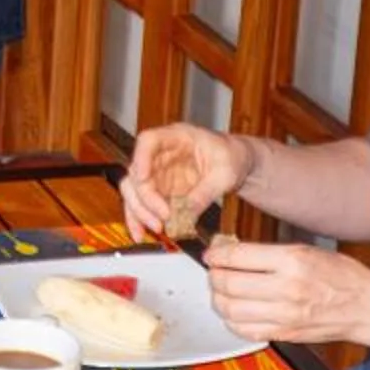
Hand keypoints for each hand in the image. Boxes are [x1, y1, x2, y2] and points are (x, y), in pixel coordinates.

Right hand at [120, 124, 248, 240]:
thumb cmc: (232, 156)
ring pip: (133, 191)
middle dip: (144, 199)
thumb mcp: (225, 173)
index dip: (140, 159)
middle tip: (162, 218)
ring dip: (139, 212)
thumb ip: (205, 192)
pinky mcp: (160, 191)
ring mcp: (158, 173)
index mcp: (177, 137)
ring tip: (156, 229)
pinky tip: (142, 233)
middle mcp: (161, 154)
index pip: (148, 141)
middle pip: (136, 172)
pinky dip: (140, 219)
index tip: (142, 179)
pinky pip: (142, 205)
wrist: (236, 162)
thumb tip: (187, 214)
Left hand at [200, 237, 369, 344]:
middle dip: (213, 276)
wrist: (366, 307)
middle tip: (214, 272)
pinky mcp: (285, 334)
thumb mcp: (307, 250)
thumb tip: (232, 251)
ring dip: (218, 299)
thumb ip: (269, 252)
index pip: (238, 256)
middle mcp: (287, 288)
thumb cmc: (341, 275)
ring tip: (221, 292)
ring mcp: (285, 315)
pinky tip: (235, 312)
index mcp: (293, 261)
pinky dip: (231, 322)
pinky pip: (245, 331)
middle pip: (229, 284)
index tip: (212, 254)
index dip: (217, 254)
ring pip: (231, 310)